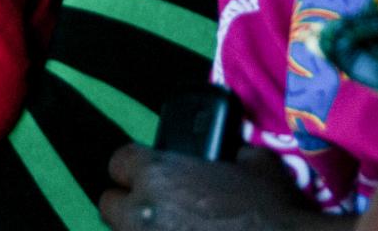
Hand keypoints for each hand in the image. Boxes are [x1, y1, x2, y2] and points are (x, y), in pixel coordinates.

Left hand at [100, 143, 340, 230]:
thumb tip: (231, 156)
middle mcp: (144, 210)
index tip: (147, 172)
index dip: (133, 166)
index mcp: (158, 173)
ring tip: (171, 227)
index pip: (119, 161)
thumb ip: (230, 154)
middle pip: (109, 204)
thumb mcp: (255, 162)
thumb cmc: (269, 205)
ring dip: (141, 228)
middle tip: (155, 207)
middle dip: (128, 204)